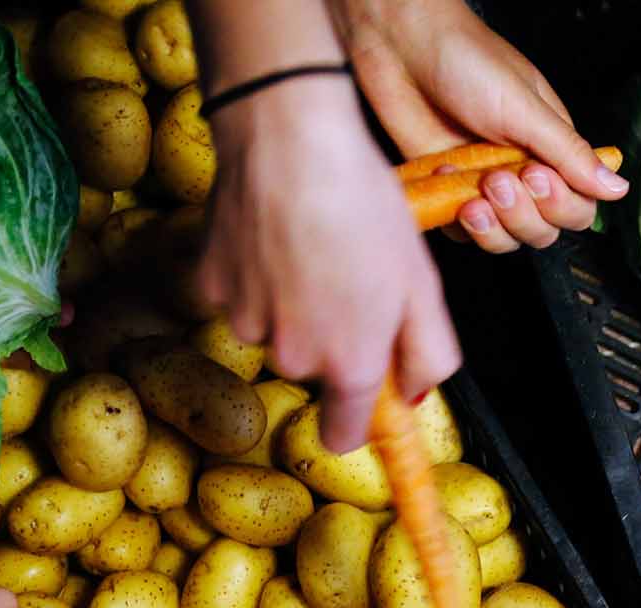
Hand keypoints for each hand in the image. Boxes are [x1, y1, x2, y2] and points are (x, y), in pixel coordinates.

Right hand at [196, 74, 458, 456]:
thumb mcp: (424, 285)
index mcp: (350, 364)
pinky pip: (241, 294)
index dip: (356, 417)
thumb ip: (429, 356)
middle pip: (314, 370)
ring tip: (314, 245)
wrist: (288, 140)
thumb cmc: (364, 206)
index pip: (344, 434)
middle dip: (333, 337)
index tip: (367, 393)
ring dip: (293, 302)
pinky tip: (274, 232)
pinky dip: (256, 273)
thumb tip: (415, 395)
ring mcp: (246, 322)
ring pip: (276, 329)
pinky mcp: (210, 285)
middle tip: (352, 274)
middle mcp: (293, 356)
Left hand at [333, 0, 626, 252]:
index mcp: (550, 147)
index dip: (563, 204)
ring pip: (506, 240)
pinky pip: (462, 233)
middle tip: (500, 179)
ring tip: (476, 194)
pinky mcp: (448, 192)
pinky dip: (456, 217)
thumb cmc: (465, 59)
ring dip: (495, 228)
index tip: (537, 176)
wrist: (400, 44)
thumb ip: (569, 153)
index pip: (578, 205)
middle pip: (544, 231)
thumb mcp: (525, 107)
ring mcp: (484, 185)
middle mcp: (521, 170)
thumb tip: (617, 188)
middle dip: (525, 215)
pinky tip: (446, 173)